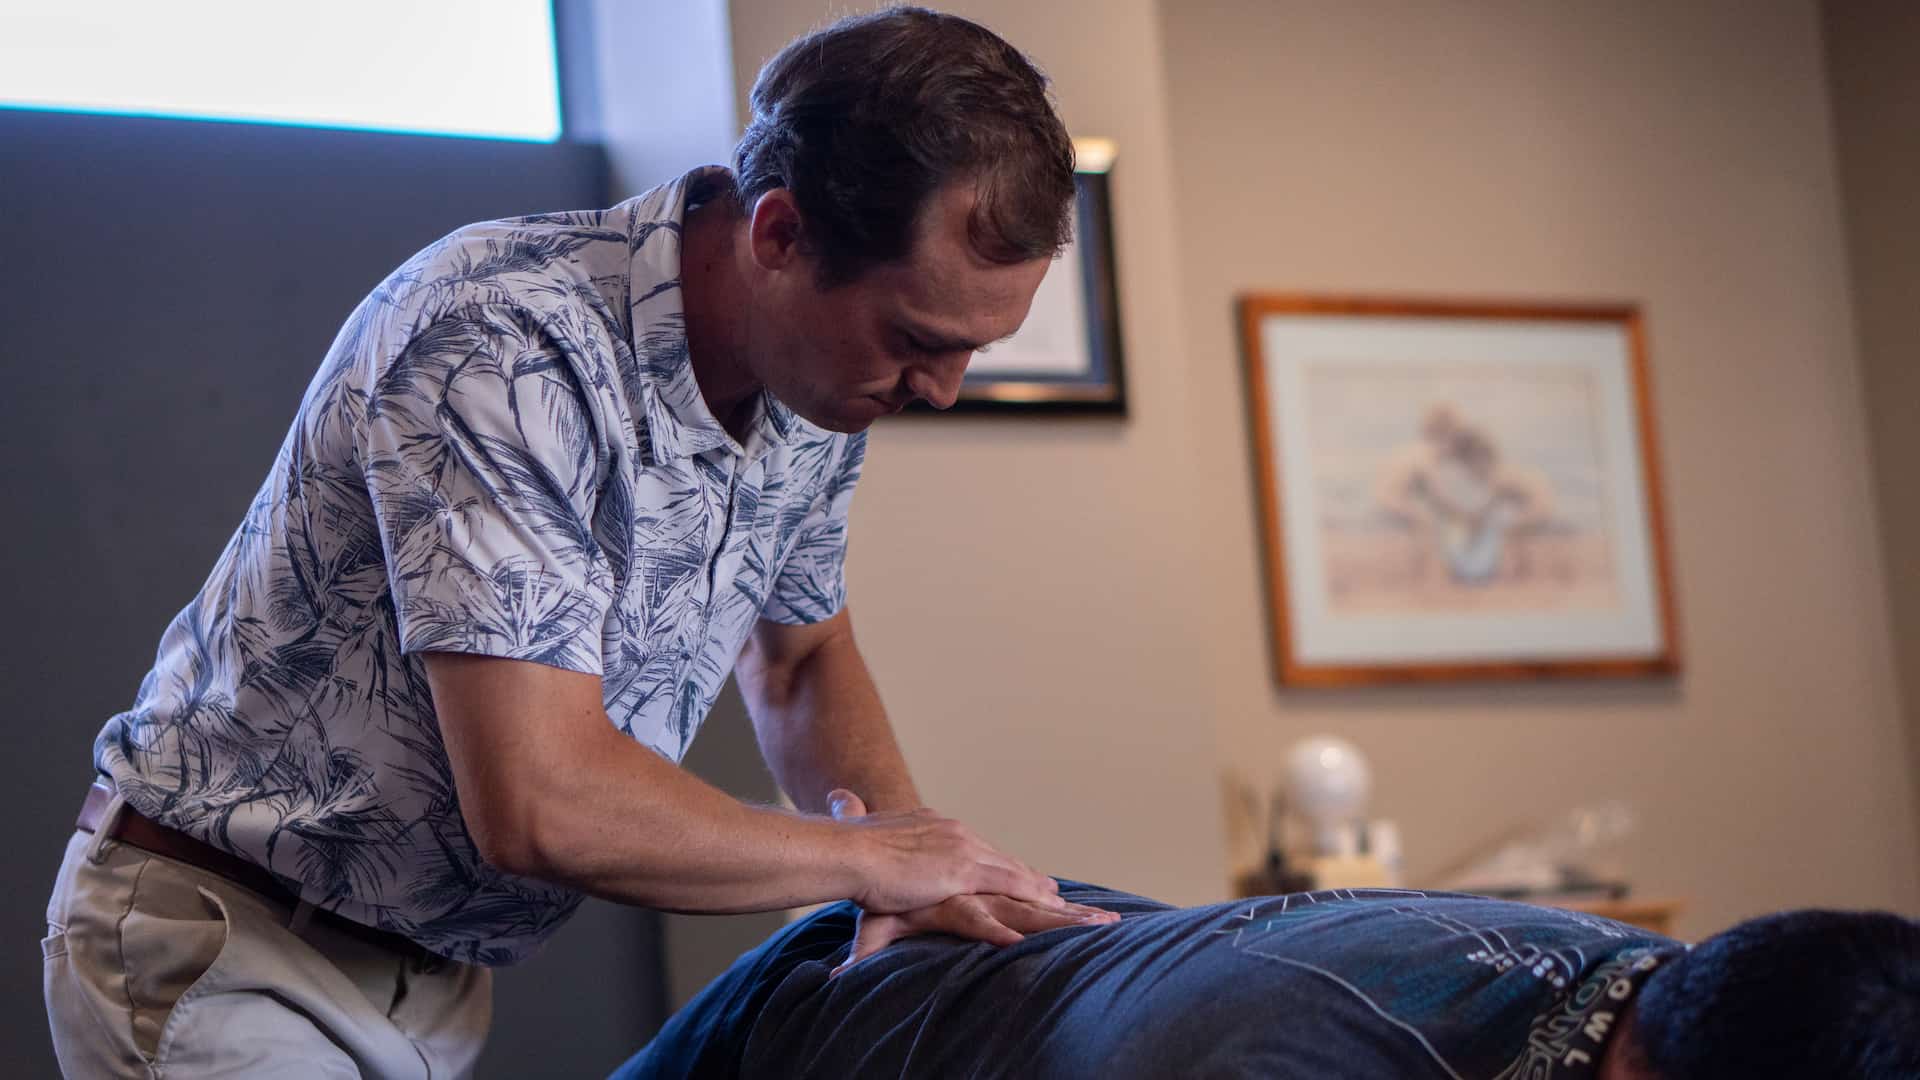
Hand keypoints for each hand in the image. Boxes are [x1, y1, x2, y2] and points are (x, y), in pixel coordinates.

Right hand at [829, 790, 1063, 914]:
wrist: (847, 851)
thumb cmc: (844, 845)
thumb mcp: (854, 825)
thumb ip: (853, 811)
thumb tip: (837, 795)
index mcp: (931, 823)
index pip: (971, 844)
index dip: (993, 860)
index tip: (1010, 869)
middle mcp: (953, 831)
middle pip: (997, 856)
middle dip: (1023, 873)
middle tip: (1049, 888)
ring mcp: (961, 850)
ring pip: (1010, 870)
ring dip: (1036, 887)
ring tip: (1059, 903)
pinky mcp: (963, 872)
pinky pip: (1007, 885)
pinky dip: (1030, 896)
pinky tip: (1047, 907)